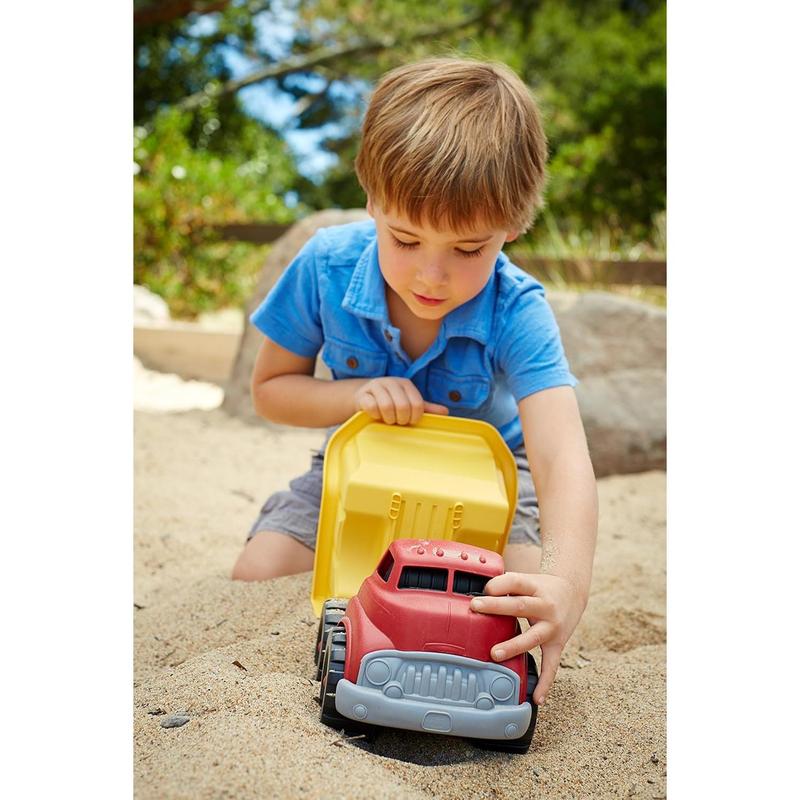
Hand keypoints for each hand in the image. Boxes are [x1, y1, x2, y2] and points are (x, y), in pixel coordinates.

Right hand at [354, 377, 448, 424]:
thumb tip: (446, 412)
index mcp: (406, 384)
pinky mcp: (363, 394)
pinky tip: (376, 415)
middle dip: (401, 419)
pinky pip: (371, 407)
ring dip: (388, 419)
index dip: (415, 417)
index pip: (417, 404)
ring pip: (386, 407)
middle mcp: (392, 382)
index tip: (410, 421)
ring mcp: (376, 386)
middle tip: (398, 422)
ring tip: (388, 420)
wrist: (364, 396)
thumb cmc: (391, 401)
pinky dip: (375, 415)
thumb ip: (425, 408)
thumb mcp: (409, 403)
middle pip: (403, 406)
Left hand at [469, 572, 586, 704]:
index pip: (516, 581)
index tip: (484, 588)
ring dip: (513, 645)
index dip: (499, 584)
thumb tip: (477, 595)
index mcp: (535, 586)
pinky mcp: (557, 644)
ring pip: (532, 636)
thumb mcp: (526, 580)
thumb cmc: (541, 587)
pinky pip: (552, 665)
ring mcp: (552, 627)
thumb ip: (505, 586)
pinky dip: (546, 682)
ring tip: (494, 654)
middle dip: (497, 607)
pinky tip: (537, 697)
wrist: (572, 593)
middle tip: (475, 607)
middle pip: (520, 605)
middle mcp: (545, 606)